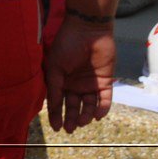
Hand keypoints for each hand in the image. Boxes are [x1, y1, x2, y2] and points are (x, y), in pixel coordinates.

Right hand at [44, 17, 116, 132]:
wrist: (88, 30)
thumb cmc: (67, 45)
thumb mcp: (55, 67)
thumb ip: (54, 87)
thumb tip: (52, 107)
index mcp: (60, 80)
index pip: (57, 101)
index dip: (56, 114)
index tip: (56, 127)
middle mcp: (75, 84)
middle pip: (73, 106)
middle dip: (72, 118)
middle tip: (70, 129)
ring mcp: (90, 83)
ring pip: (88, 105)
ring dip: (86, 114)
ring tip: (83, 121)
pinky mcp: (105, 81)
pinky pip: (104, 99)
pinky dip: (102, 108)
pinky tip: (97, 115)